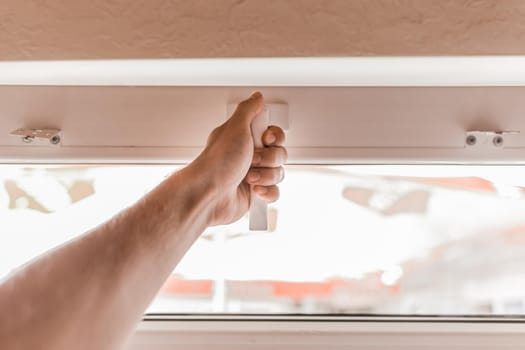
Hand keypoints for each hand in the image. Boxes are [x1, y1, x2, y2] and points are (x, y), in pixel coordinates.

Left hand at [190, 91, 286, 225]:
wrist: (208, 194)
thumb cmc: (217, 163)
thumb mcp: (235, 127)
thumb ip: (248, 110)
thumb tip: (257, 97)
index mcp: (244, 139)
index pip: (273, 134)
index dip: (274, 136)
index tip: (266, 138)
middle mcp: (249, 156)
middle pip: (279, 153)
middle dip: (269, 158)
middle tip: (252, 159)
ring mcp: (253, 176)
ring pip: (279, 173)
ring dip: (266, 175)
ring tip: (249, 177)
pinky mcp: (255, 195)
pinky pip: (275, 192)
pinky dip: (267, 192)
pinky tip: (255, 190)